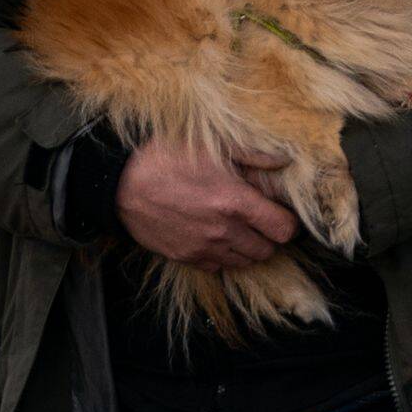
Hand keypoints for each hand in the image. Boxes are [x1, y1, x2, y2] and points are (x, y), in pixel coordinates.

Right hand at [114, 141, 297, 271]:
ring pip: (244, 262)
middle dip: (270, 237)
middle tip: (262, 219)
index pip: (283, 230)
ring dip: (248, 248)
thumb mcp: (214, 144)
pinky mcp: (186, 258)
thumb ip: (254, 153)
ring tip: (240, 227)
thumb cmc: (168, 157)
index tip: (282, 213)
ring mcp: (203, 248)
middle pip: (267, 251)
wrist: (123, 184)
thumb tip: (285, 159)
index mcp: (235, 202)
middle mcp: (223, 231)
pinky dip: (223, 256)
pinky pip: (217, 267)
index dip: (288, 222)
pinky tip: (217, 236)